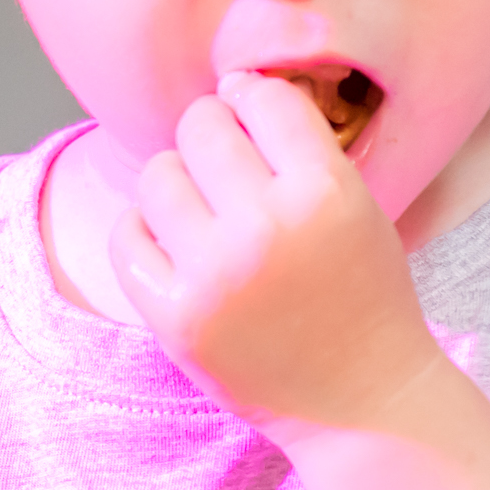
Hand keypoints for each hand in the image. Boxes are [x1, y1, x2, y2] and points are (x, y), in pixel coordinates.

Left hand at [111, 74, 442, 437]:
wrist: (363, 403)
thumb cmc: (362, 296)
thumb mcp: (360, 206)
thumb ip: (301, 148)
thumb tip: (229, 86)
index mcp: (326, 192)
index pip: (263, 98)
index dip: (253, 100)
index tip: (252, 119)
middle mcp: (267, 228)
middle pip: (201, 126)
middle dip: (211, 135)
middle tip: (224, 166)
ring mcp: (214, 276)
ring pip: (157, 175)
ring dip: (175, 181)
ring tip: (201, 209)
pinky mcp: (174, 319)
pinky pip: (126, 237)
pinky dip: (143, 232)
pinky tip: (173, 244)